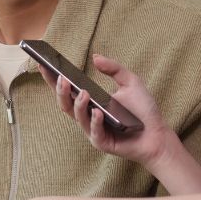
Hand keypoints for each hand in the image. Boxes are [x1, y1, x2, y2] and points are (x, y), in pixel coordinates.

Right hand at [41, 53, 173, 167]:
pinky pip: (94, 132)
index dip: (53, 78)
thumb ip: (114, 69)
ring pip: (77, 117)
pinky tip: (97, 112)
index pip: (68, 89)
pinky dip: (94, 121)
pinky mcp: (102, 142)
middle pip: (65, 104)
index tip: (43, 64)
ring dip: (78, 104)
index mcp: (90, 102)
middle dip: (60, 91)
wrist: (157, 134)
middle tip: (61, 78)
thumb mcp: (130, 82)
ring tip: (83, 92)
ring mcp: (92, 130)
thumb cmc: (143, 111)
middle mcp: (87, 116)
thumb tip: (95, 57)